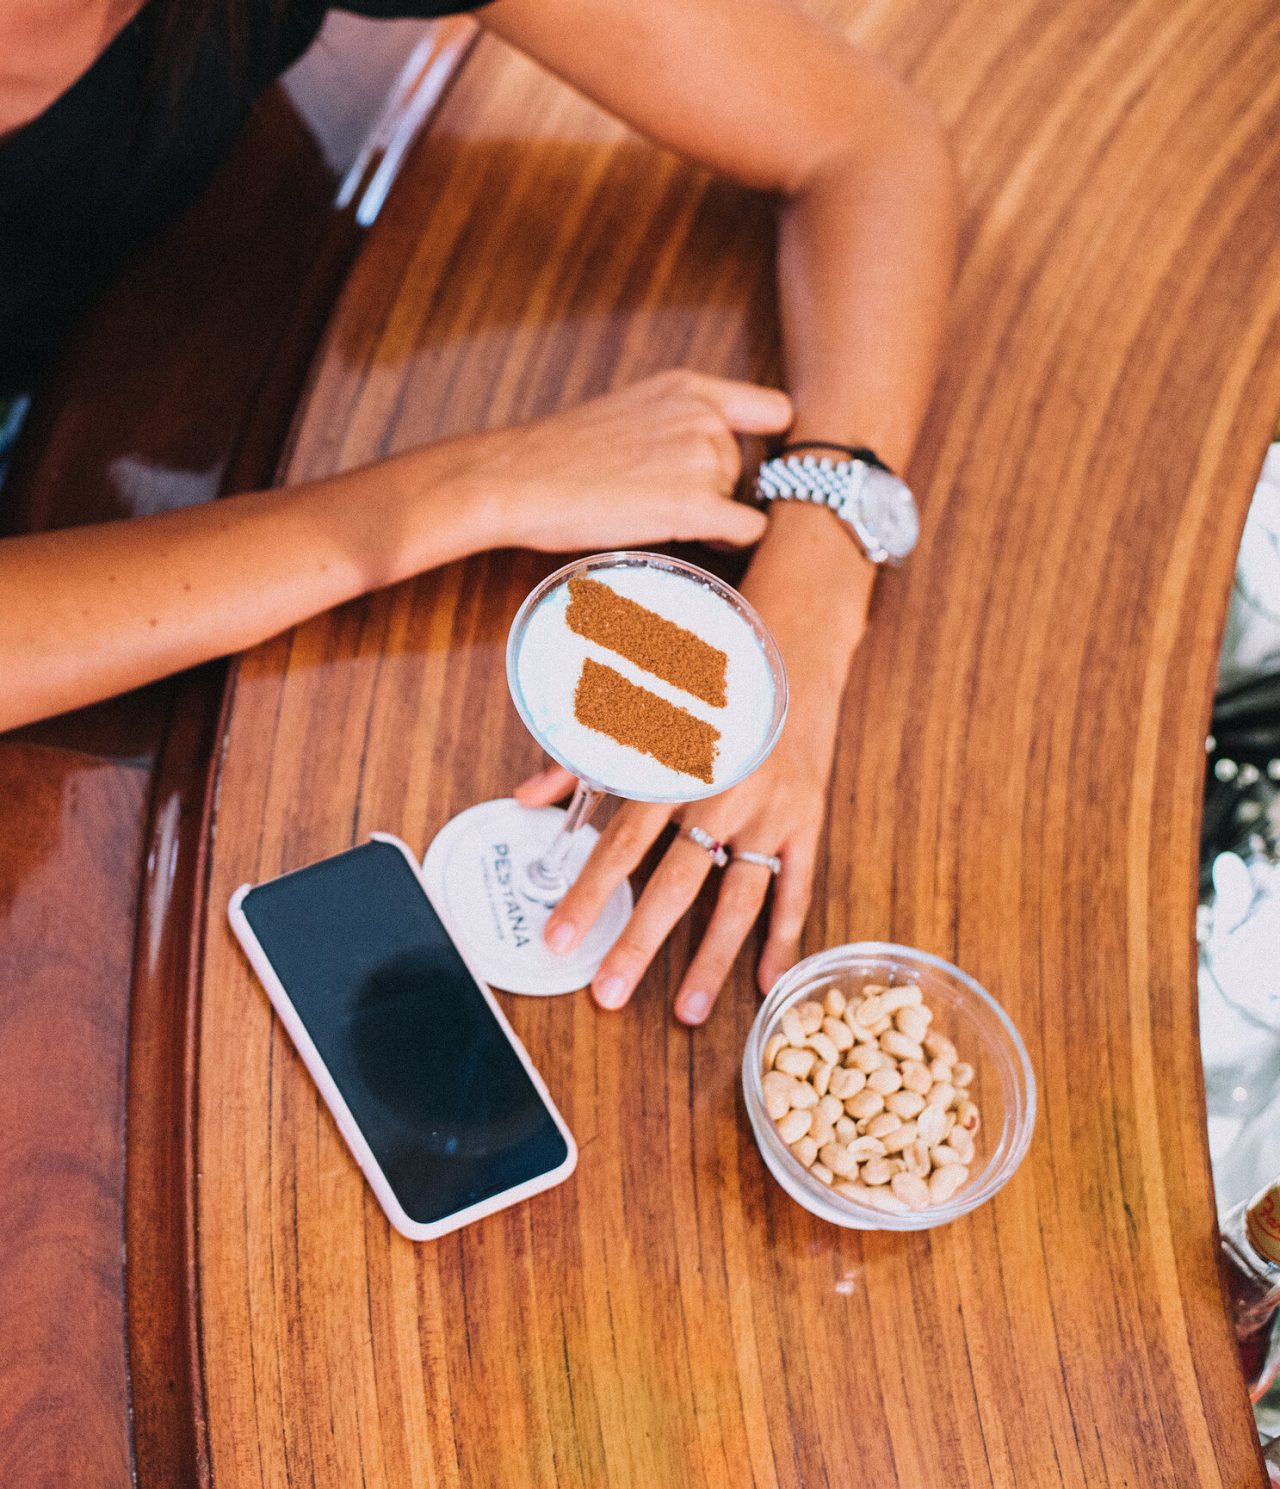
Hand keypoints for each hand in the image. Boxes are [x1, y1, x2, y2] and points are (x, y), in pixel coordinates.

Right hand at [456, 369, 791, 552]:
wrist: (515, 479)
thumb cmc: (558, 456)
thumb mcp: (630, 413)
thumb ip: (678, 423)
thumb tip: (710, 461)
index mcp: (689, 387)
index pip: (774, 411)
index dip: (767, 446)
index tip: (751, 467)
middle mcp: (704, 416)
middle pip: (747, 468)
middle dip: (720, 490)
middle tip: (666, 503)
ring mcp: (703, 459)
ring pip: (742, 501)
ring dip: (714, 517)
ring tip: (657, 518)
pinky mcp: (695, 505)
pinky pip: (749, 532)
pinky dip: (733, 544)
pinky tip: (701, 544)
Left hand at [514, 581, 849, 1021]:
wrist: (794, 638)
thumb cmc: (707, 674)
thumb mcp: (641, 705)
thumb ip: (582, 758)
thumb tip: (528, 800)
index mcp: (674, 760)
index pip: (621, 843)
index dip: (588, 894)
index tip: (559, 939)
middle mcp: (723, 789)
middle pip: (674, 882)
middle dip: (638, 942)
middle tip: (607, 993)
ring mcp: (771, 808)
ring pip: (738, 897)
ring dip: (710, 959)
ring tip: (683, 1012)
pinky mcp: (809, 817)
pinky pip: (796, 887)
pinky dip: (785, 937)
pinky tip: (768, 984)